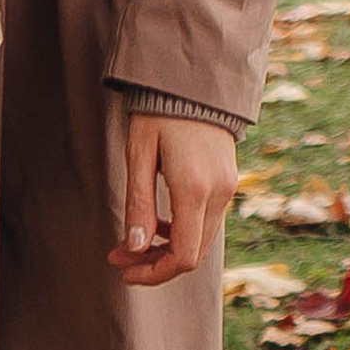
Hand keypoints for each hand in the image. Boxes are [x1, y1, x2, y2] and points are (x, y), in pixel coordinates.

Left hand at [110, 110, 238, 286]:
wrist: (192, 76)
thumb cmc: (159, 109)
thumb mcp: (139, 153)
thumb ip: (139, 203)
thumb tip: (136, 248)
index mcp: (194, 188)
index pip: (182, 256)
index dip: (153, 272)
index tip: (124, 267)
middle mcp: (218, 192)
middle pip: (193, 254)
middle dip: (155, 263)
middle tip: (121, 254)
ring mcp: (227, 187)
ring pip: (201, 240)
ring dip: (168, 247)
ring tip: (135, 239)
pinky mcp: (228, 180)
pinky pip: (207, 220)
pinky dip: (183, 230)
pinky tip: (160, 221)